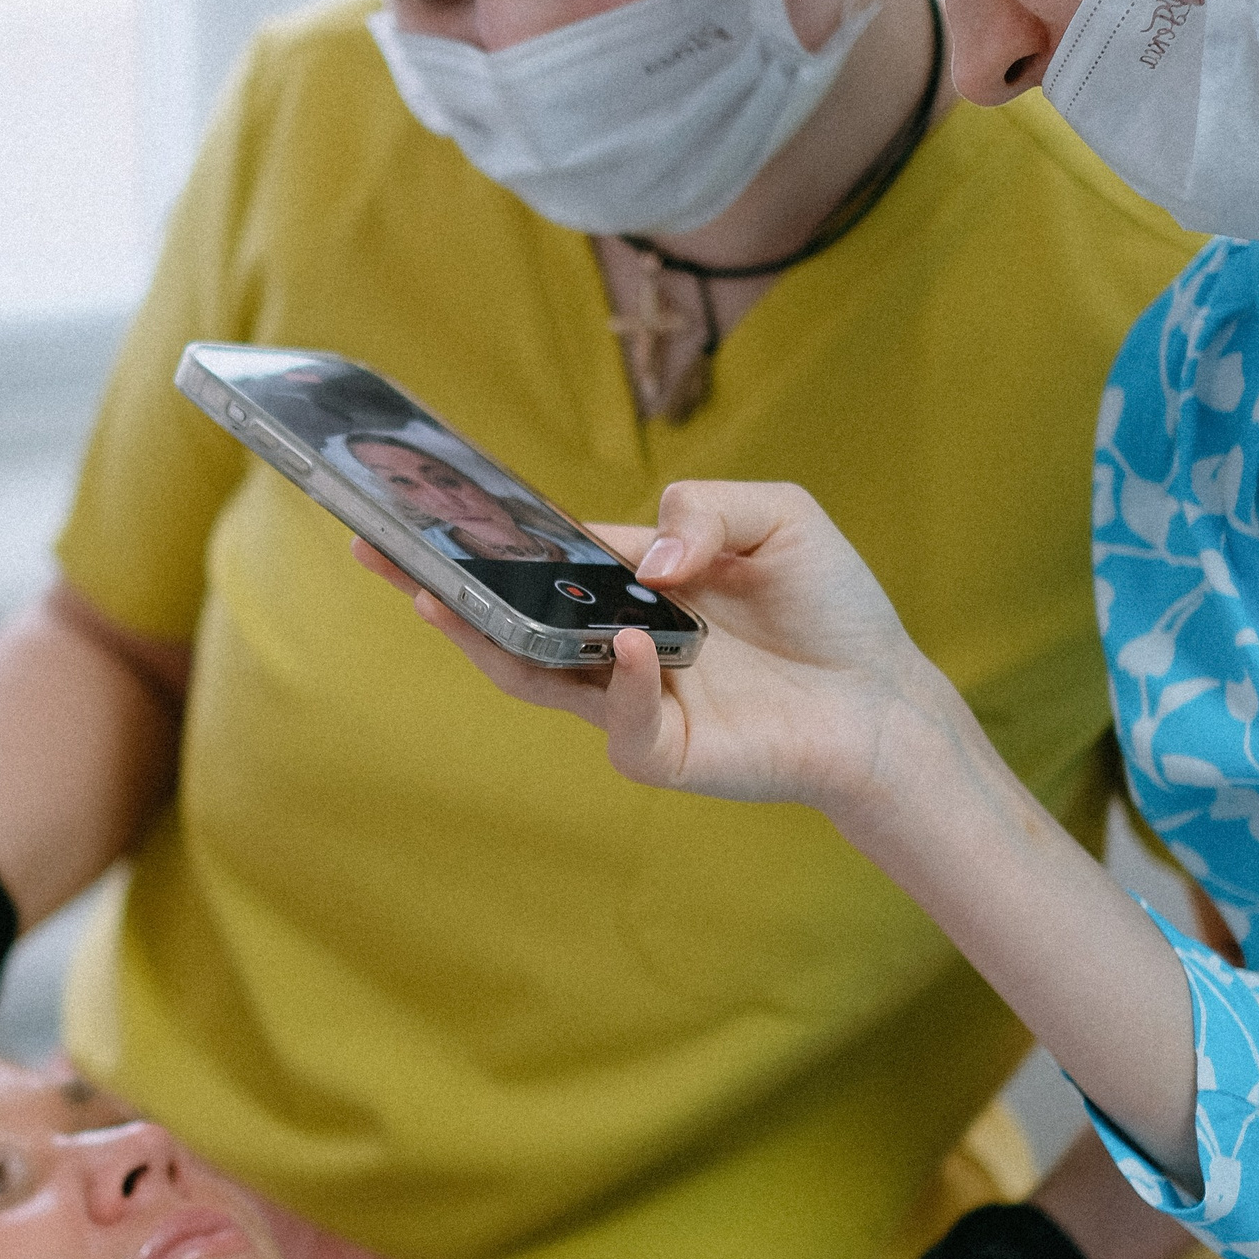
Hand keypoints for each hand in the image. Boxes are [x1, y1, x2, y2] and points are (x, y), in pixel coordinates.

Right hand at [353, 480, 951, 823]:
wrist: (882, 697)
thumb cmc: (831, 608)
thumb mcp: (780, 518)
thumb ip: (709, 508)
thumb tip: (650, 555)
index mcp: (631, 581)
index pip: (542, 555)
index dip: (485, 533)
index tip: (420, 506)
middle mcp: (611, 642)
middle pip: (505, 619)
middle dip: (437, 589)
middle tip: (375, 554)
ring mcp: (628, 701)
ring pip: (529, 675)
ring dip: (481, 639)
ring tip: (436, 598)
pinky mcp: (662, 751)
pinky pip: (620, 722)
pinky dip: (619, 682)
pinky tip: (629, 644)